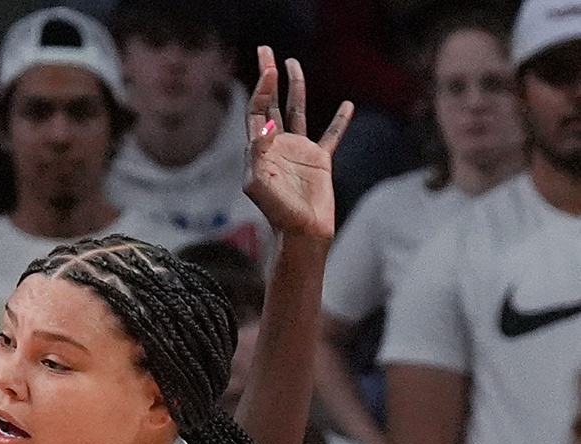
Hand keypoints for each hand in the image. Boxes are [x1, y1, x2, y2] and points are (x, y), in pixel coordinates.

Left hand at [245, 47, 351, 241]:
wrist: (301, 233)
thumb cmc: (277, 214)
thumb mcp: (259, 186)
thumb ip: (257, 156)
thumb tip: (263, 126)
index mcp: (260, 150)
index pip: (258, 110)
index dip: (263, 87)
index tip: (269, 68)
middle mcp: (277, 146)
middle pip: (272, 103)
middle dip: (269, 77)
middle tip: (265, 50)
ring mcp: (298, 152)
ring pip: (297, 111)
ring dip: (296, 87)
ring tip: (293, 64)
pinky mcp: (319, 161)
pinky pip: (331, 136)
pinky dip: (339, 121)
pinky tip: (347, 105)